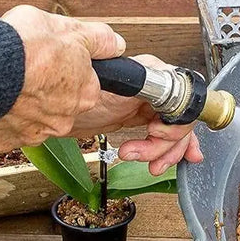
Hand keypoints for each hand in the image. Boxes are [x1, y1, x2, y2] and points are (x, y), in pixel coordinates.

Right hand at [0, 5, 122, 150]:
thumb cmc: (22, 49)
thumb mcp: (66, 28)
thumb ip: (96, 38)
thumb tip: (115, 45)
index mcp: (84, 93)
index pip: (85, 81)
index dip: (68, 65)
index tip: (53, 57)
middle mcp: (63, 119)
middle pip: (58, 101)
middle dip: (45, 86)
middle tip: (28, 66)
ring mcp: (34, 132)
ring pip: (31, 115)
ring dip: (22, 101)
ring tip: (7, 78)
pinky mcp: (5, 140)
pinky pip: (5, 126)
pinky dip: (0, 113)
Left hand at [68, 55, 204, 175]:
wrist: (58, 109)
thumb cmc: (78, 92)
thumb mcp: (108, 85)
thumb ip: (134, 78)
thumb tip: (162, 75)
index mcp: (153, 75)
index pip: (181, 102)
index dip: (173, 123)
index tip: (154, 133)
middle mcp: (155, 90)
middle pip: (180, 121)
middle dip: (166, 145)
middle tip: (144, 157)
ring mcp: (148, 107)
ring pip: (175, 134)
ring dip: (165, 154)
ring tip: (148, 165)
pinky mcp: (140, 122)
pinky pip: (164, 139)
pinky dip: (168, 153)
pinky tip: (167, 162)